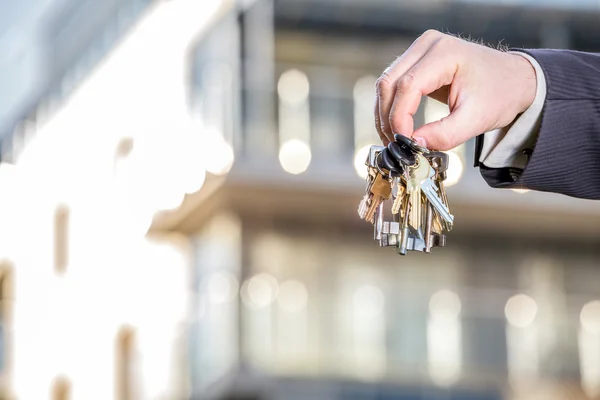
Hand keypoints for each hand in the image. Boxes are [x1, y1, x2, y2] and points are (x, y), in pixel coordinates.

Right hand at [374, 30, 536, 149]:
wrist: (513, 79)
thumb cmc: (500, 94)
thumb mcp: (477, 120)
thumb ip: (445, 134)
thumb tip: (414, 144)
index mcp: (445, 53)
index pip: (408, 86)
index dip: (399, 117)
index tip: (404, 142)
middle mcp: (427, 45)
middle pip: (389, 82)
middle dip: (387, 117)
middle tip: (395, 144)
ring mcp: (420, 50)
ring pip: (386, 84)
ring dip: (385, 114)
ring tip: (395, 139)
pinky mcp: (416, 61)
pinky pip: (392, 84)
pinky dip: (391, 108)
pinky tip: (397, 127)